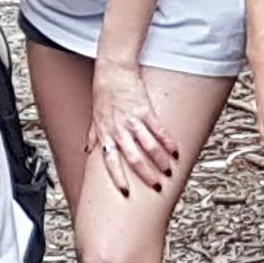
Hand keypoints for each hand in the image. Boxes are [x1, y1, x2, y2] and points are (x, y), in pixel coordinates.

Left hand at [89, 56, 182, 199]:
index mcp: (105, 134)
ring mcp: (133, 121)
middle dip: (146, 175)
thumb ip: (93, 134)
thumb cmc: (103, 92)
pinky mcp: (145, 110)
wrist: (113, 70)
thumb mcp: (94, 116)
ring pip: (148, 146)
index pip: (110, 161)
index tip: (125, 192)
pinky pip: (158, 129)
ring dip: (160, 161)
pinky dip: (168, 141)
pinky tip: (175, 150)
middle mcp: (119, 129)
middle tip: (156, 186)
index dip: (118, 178)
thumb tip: (87, 148)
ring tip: (169, 170)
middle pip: (133, 158)